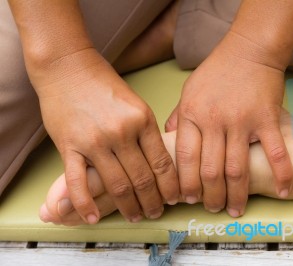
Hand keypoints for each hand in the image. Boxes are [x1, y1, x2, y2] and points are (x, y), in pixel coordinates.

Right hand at [35, 48, 178, 223]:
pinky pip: (78, 182)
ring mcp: (94, 141)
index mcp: (142, 120)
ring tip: (134, 217)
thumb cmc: (104, 85)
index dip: (170, 186)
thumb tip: (159, 162)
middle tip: (155, 213)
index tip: (174, 199)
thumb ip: (146, 131)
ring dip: (128, 207)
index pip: (162, 163)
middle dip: (152, 202)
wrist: (67, 67)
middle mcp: (121, 132)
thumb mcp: (136, 104)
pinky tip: (93, 218)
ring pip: (116, 185)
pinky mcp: (69, 146)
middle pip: (142, 178)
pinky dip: (85, 205)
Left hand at [166, 35, 292, 216]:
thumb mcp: (188, 92)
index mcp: (193, 115)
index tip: (188, 199)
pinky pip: (275, 152)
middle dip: (211, 197)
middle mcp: (215, 121)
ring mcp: (242, 121)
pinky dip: (281, 174)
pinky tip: (282, 192)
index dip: (186, 184)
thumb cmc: (216, 72)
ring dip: (237, 195)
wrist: (249, 50)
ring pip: (238, 168)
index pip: (186, 159)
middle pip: (211, 170)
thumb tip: (168, 140)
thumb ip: (178, 118)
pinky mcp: (266, 119)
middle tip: (213, 210)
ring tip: (235, 210)